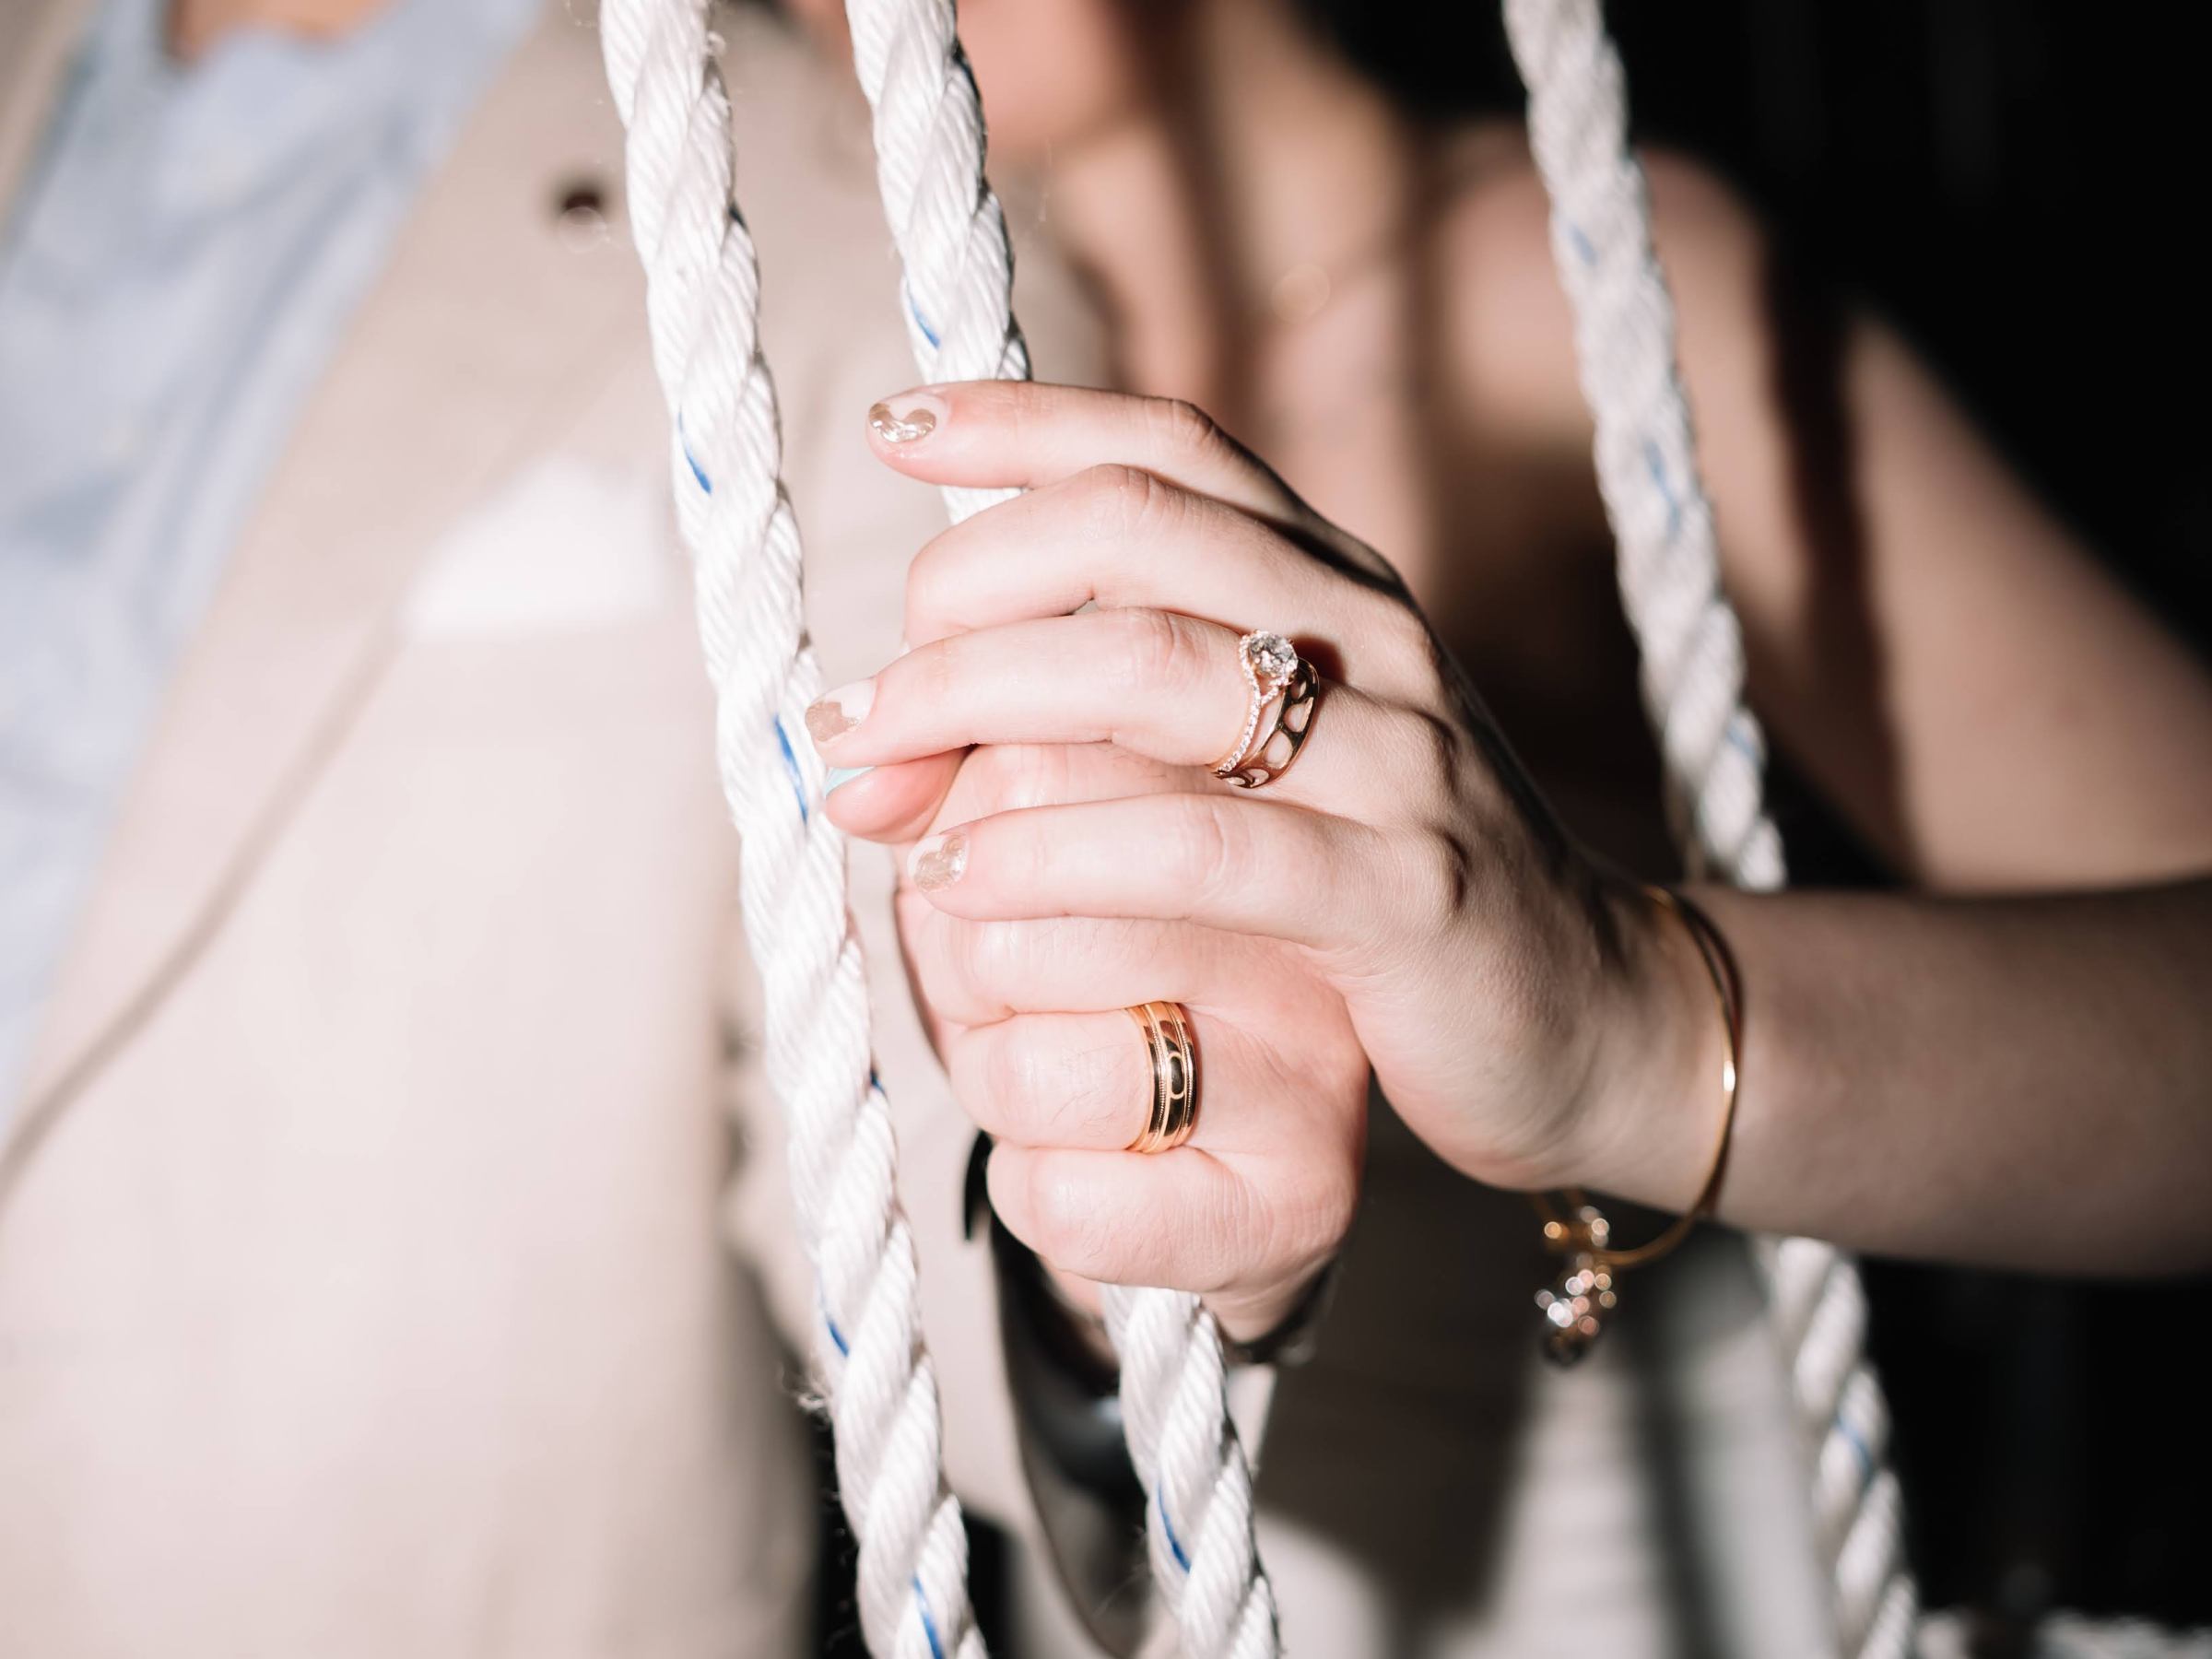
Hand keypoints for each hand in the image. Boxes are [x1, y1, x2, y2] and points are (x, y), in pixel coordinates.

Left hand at [816, 383, 1707, 1329]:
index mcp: (1331, 584)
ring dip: (978, 705)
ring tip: (875, 773)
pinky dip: (1057, 853)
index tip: (891, 429)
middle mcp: (1369, 636)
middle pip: (1136, 528)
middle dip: (964, 588)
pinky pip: (1200, 847)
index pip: (1169, 446)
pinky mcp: (1405, 891)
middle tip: (863, 696)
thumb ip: (1091, 735)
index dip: (1022, 420)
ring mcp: (1399, 756)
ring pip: (1153, 672)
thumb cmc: (1375, 887)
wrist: (1582, 1016)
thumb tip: (885, 737)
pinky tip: (965, 882)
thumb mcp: (1244, 779)